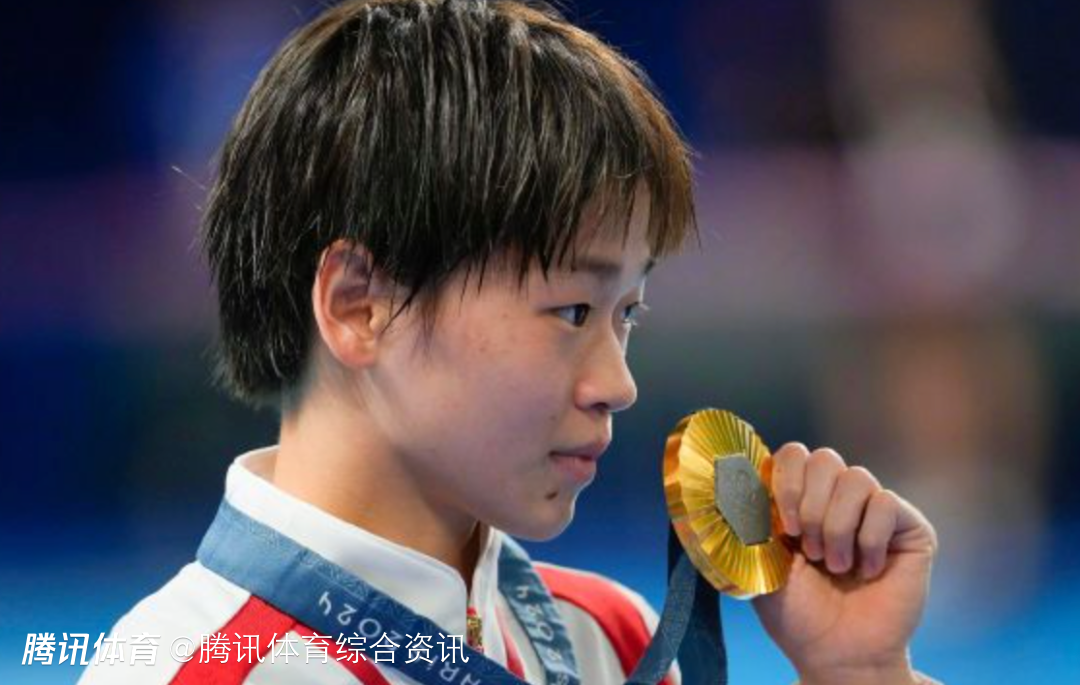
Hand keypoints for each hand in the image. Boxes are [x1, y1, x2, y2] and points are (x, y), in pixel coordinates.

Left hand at [751, 443, 937, 684]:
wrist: (838, 655)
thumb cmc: (798, 614)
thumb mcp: (762, 564)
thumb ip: (754, 521)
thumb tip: (739, 482)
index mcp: (801, 500)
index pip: (793, 455)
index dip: (786, 482)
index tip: (785, 527)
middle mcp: (837, 499)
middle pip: (824, 458)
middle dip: (811, 506)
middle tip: (808, 550)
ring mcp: (874, 510)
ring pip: (856, 477)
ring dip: (837, 527)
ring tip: (835, 565)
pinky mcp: (908, 527)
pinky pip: (886, 503)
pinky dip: (869, 540)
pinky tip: (867, 571)